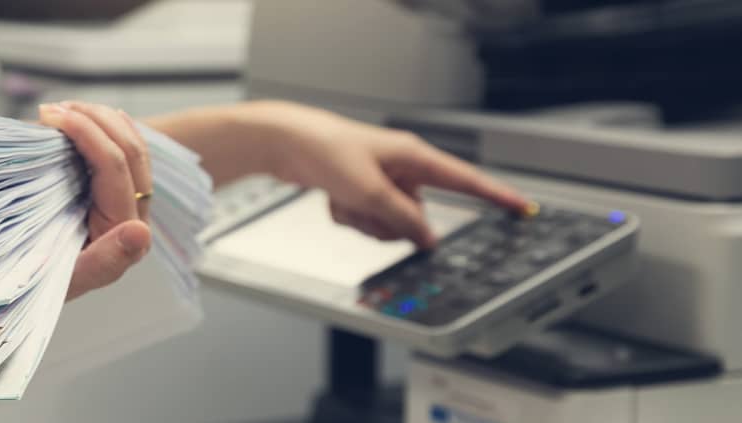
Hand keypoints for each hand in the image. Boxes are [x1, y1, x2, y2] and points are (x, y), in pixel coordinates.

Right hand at [39, 102, 152, 300]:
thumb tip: (140, 232)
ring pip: (130, 144)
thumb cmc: (39, 288)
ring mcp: (129, 204)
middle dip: (92, 118)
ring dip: (97, 118)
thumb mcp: (64, 281)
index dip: (87, 133)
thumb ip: (104, 263)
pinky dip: (102, 127)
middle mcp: (136, 217)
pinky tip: (80, 116)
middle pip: (129, 149)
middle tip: (50, 109)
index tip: (50, 116)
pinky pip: (121, 151)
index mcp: (127, 235)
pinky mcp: (116, 196)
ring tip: (59, 109)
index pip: (116, 167)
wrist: (26, 293)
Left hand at [261, 102, 529, 247]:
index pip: (465, 180)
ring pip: (387, 224)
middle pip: (416, 217)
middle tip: (362, 204)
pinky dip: (347, 215)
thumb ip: (402, 218)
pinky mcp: (361, 191)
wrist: (285, 143)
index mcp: (414, 157)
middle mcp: (402, 169)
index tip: (523, 209)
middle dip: (388, 222)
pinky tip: (332, 196)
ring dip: (363, 220)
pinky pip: (364, 221)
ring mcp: (381, 182)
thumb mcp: (369, 191)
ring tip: (342, 196)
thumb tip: (427, 239)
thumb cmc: (325, 150)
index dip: (496, 197)